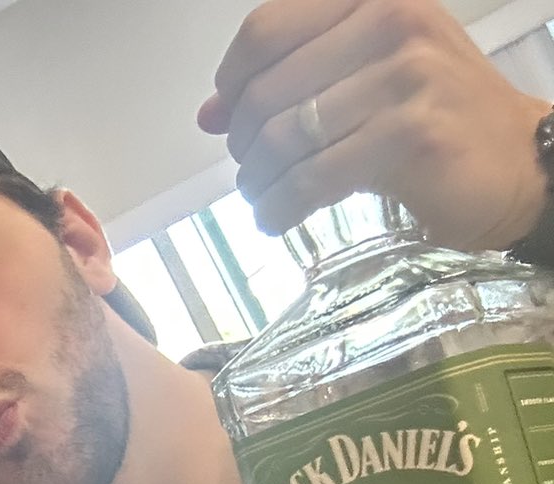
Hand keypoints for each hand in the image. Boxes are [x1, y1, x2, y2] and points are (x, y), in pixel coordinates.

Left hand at [201, 0, 548, 245]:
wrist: (517, 160)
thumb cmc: (433, 114)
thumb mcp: (364, 78)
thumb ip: (289, 81)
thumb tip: (211, 114)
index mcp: (373, 0)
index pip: (265, 32)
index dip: (232, 82)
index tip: (229, 117)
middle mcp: (391, 24)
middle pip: (265, 93)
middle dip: (243, 144)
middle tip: (250, 171)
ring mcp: (406, 77)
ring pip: (284, 139)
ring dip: (258, 181)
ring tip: (262, 197)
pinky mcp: (411, 134)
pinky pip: (312, 178)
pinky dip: (280, 206)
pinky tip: (277, 218)